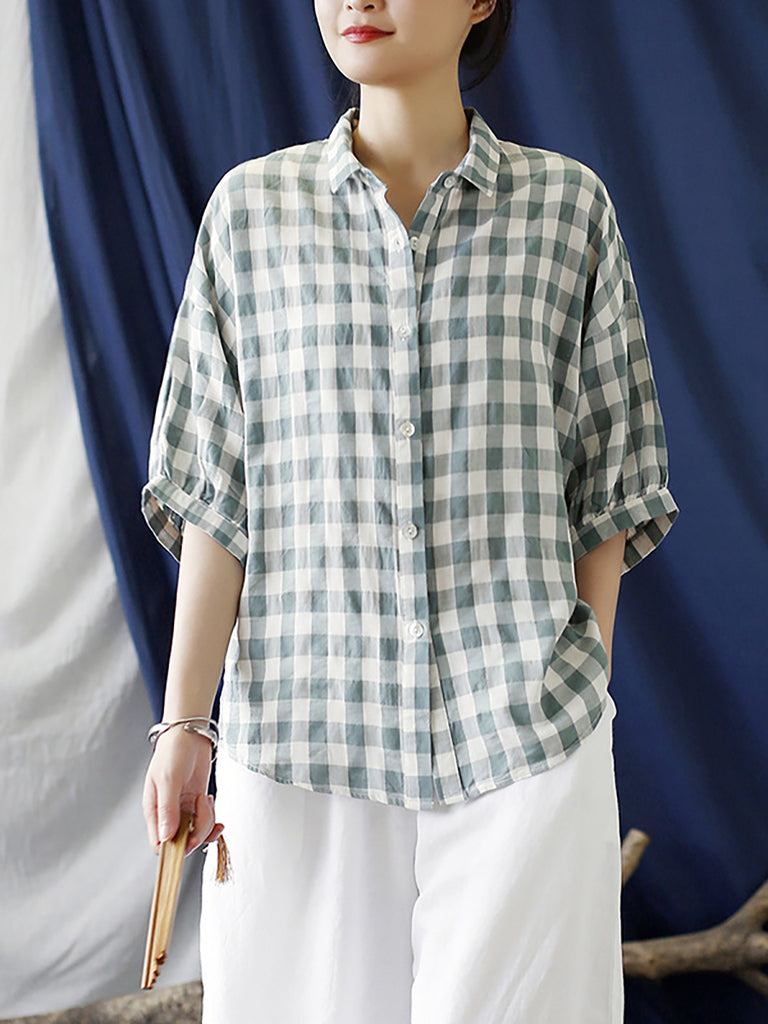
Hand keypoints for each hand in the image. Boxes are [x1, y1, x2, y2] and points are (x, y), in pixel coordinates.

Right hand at [142, 727, 223, 856]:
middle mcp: (168, 814)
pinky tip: (209, 801)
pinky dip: (212, 817)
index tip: (189, 838)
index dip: (174, 849)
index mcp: (154, 811)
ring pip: (196, 833)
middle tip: (203, 811)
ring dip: (206, 821)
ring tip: (205, 799)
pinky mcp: (197, 803)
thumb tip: (166, 837)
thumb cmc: (173, 752)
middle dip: (197, 832)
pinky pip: (205, 821)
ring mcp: (184, 809)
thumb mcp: (169, 780)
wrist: (189, 734)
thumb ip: (168, 809)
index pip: (159, 844)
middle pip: (182, 842)